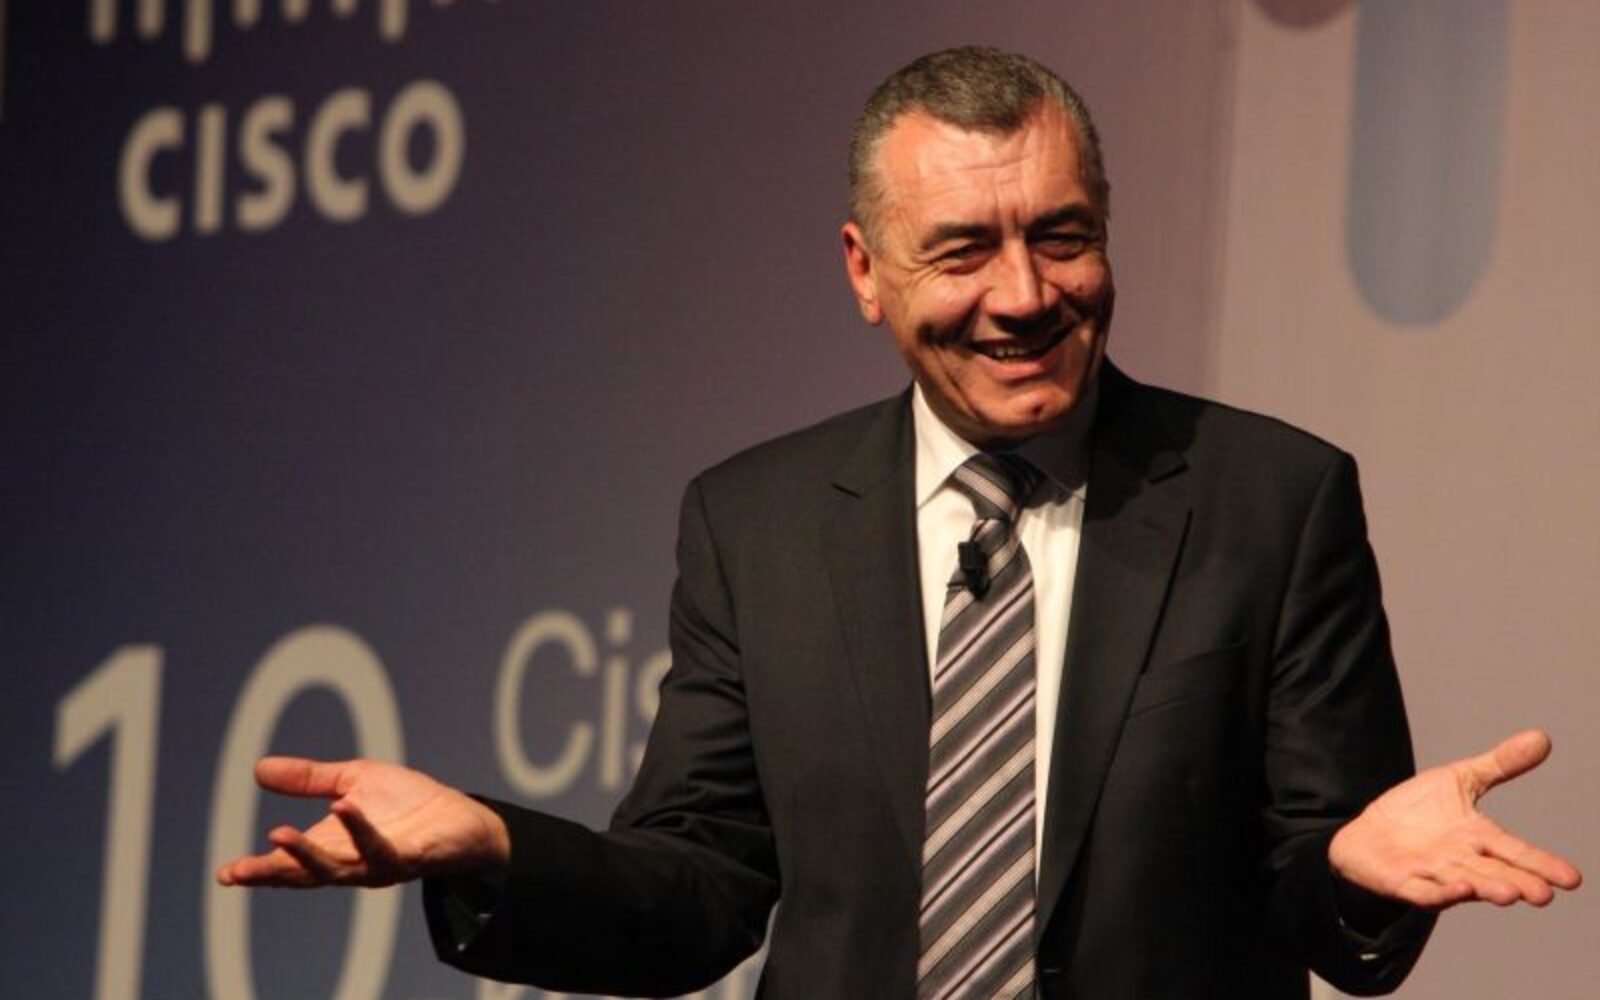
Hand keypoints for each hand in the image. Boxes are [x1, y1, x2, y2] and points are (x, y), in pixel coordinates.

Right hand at [214, 757, 510, 887]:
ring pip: (336, 869)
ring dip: (306, 855)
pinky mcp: (408, 858)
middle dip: (270, 873)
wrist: (461, 817)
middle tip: (236, 872)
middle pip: (303, 876)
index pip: (289, 865)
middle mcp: (350, 863)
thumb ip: (309, 779)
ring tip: (279, 835)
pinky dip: (359, 828)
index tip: (225, 874)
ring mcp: (378, 865)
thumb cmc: (406, 804)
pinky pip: (379, 848)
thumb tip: (258, 768)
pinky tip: (342, 807)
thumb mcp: (352, 781)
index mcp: (332, 847)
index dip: (258, 870)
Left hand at [1329, 729, 1582, 909]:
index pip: (1515, 852)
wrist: (1367, 835)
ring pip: (1464, 884)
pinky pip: (1423, 891)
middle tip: (1544, 895)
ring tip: (1510, 894)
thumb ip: (1500, 764)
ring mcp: (1432, 873)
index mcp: (1478, 837)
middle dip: (1519, 883)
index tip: (1573, 879)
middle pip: (1495, 873)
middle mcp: (1461, 861)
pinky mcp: (1402, 882)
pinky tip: (1459, 891)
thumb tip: (1542, 738)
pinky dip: (1439, 894)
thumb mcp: (1459, 779)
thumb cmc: (1419, 812)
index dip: (1541, 864)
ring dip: (1485, 889)